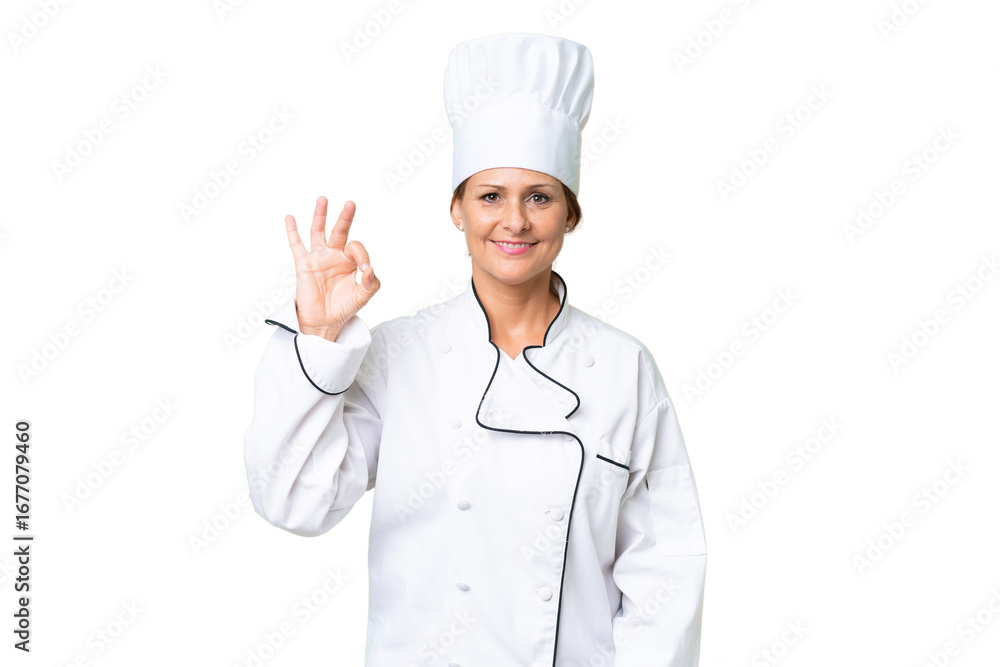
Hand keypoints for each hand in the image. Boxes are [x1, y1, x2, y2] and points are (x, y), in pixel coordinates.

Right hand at [285, 197, 379, 340]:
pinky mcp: (303, 264)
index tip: (365, 270)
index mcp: (350, 260)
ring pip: (318, 232)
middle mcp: (334, 255)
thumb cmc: (344, 307)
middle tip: (351, 204)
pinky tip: (290, 217)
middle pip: (340, 231)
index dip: (362, 256)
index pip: (356, 247)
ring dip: (320, 216)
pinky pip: (296, 245)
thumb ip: (371, 282)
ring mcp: (318, 258)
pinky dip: (292, 231)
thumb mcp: (363, 296)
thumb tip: (369, 269)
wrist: (324, 321)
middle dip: (345, 217)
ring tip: (323, 200)